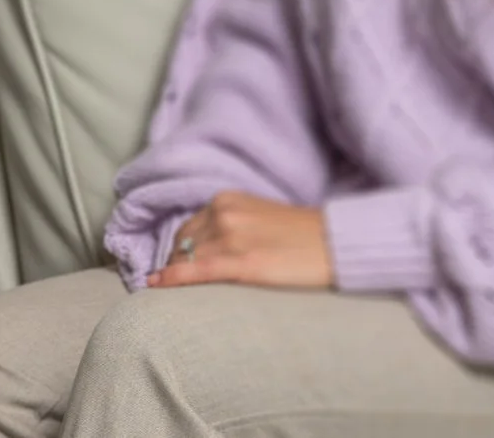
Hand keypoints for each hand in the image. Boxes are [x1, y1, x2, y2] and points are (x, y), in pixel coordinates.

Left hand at [146, 190, 334, 291]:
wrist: (336, 243)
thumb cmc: (302, 235)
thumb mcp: (260, 217)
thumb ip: (232, 224)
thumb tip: (206, 246)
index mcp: (227, 201)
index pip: (189, 227)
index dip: (179, 250)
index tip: (174, 265)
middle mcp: (223, 214)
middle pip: (182, 243)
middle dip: (174, 263)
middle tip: (174, 284)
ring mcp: (230, 237)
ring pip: (186, 258)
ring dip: (174, 274)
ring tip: (169, 292)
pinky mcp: (241, 262)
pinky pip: (195, 271)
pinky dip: (172, 278)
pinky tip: (157, 285)